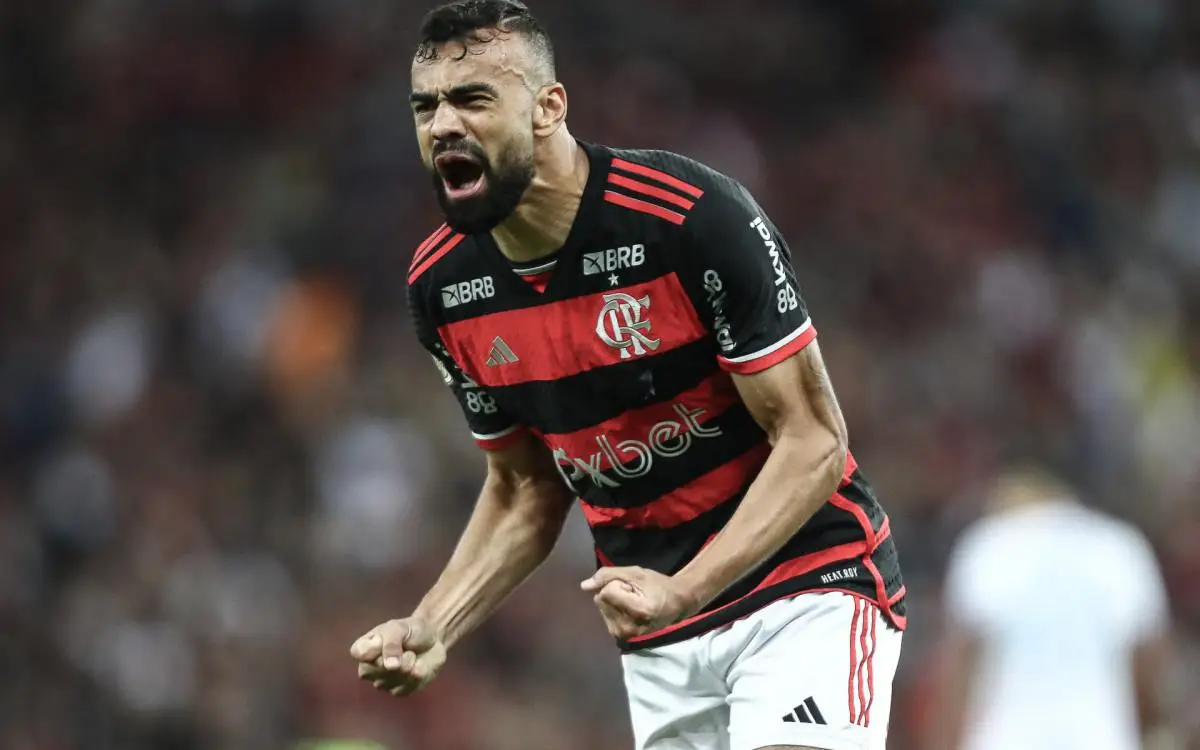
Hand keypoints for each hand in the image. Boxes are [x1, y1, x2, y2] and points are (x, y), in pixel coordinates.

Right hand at [349, 616, 446, 696]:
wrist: (433, 640)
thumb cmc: (411, 630)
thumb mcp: (399, 628)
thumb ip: (391, 644)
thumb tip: (389, 666)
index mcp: (363, 649)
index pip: (358, 653)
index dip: (374, 649)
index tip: (386, 640)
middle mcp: (368, 669)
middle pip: (375, 670)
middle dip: (397, 658)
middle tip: (407, 648)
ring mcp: (382, 682)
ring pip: (393, 680)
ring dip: (409, 665)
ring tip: (413, 655)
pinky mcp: (399, 691)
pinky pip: (407, 688)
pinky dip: (417, 674)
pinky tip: (419, 666)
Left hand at [580, 566, 699, 639]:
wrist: (676, 604)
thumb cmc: (658, 586)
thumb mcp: (635, 573)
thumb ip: (608, 575)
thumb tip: (584, 586)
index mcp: (637, 611)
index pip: (606, 592)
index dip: (618, 583)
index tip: (635, 587)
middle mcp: (629, 628)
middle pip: (601, 600)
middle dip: (614, 592)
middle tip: (635, 594)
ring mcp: (624, 635)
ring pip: (601, 607)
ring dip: (613, 601)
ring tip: (633, 601)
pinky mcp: (621, 637)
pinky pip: (605, 615)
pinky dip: (613, 609)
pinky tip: (628, 610)